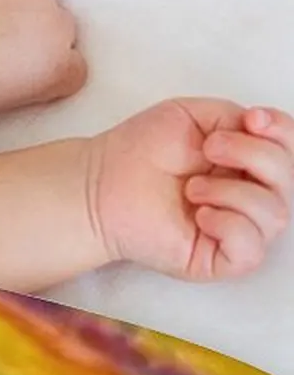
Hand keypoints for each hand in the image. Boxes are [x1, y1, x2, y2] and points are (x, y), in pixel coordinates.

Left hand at [88, 100, 293, 280]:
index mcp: (249, 164)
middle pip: (291, 181)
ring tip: (191, 187)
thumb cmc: (140, 150)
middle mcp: (250, 197)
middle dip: (255, 155)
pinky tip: (199, 215)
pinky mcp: (219, 259)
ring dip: (231, 191)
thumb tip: (263, 128)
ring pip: (276, 215)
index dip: (283, 132)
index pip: (292, 151)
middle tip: (209, 149)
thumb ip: (236, 118)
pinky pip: (251, 249)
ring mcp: (238, 230)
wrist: (100, 182)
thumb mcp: (193, 116)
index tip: (252, 119)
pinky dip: (229, 225)